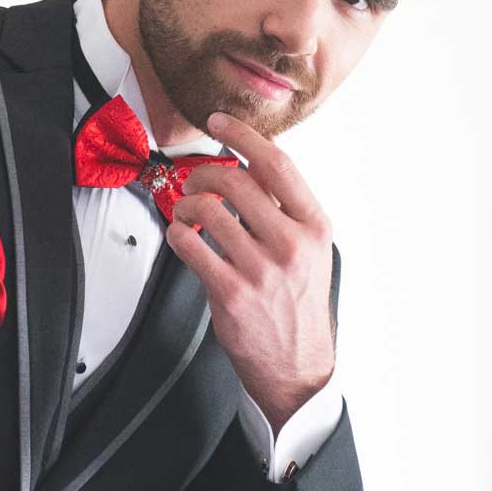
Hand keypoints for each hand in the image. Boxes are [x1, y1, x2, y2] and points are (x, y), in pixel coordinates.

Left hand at [166, 110, 335, 435]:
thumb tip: (245, 164)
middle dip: (203, 173)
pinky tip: (182, 237)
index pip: (277, 164)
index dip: (243, 135)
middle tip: (194, 182)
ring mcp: (261, 270)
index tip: (218, 122)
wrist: (299, 368)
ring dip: (186, 204)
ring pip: (206, 209)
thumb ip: (285, 209)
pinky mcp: (231, 293)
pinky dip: (176, 232)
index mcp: (315, 226)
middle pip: (234, 180)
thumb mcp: (310, 250)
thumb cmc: (298, 302)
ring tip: (187, 214)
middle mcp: (291, 244)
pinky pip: (188, 244)